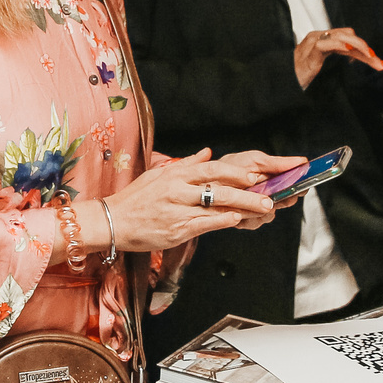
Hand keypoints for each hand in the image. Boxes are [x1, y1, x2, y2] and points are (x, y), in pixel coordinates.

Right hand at [103, 150, 278, 251]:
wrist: (113, 221)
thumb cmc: (135, 199)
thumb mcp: (159, 175)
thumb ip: (186, 164)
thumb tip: (207, 153)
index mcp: (176, 174)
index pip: (212, 169)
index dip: (236, 172)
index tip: (254, 175)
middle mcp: (178, 189)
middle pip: (219, 188)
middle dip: (247, 192)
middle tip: (268, 196)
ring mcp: (178, 209)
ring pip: (216, 206)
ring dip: (243, 208)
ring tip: (262, 209)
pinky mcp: (177, 229)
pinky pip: (205, 223)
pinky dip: (223, 221)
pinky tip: (237, 220)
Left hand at [210, 149, 309, 228]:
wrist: (203, 181)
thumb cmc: (229, 167)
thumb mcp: (254, 160)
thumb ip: (276, 163)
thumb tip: (302, 162)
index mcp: (273, 181)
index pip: (295, 186)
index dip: (300, 186)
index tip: (303, 185)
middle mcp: (268, 196)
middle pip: (285, 202)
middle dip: (282, 198)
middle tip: (274, 192)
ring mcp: (256, 209)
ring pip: (269, 214)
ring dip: (261, 207)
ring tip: (249, 196)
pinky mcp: (244, 220)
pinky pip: (253, 222)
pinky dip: (247, 215)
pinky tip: (238, 207)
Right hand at [293, 28, 382, 88]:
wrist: (283, 81)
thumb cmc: (301, 74)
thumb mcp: (324, 65)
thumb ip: (337, 57)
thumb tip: (355, 56)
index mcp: (324, 39)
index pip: (348, 39)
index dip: (364, 49)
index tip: (378, 63)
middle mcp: (320, 36)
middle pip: (348, 36)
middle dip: (366, 48)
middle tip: (379, 63)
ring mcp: (314, 42)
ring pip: (342, 37)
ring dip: (359, 47)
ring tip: (371, 57)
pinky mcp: (310, 51)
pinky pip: (327, 44)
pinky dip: (340, 45)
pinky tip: (349, 51)